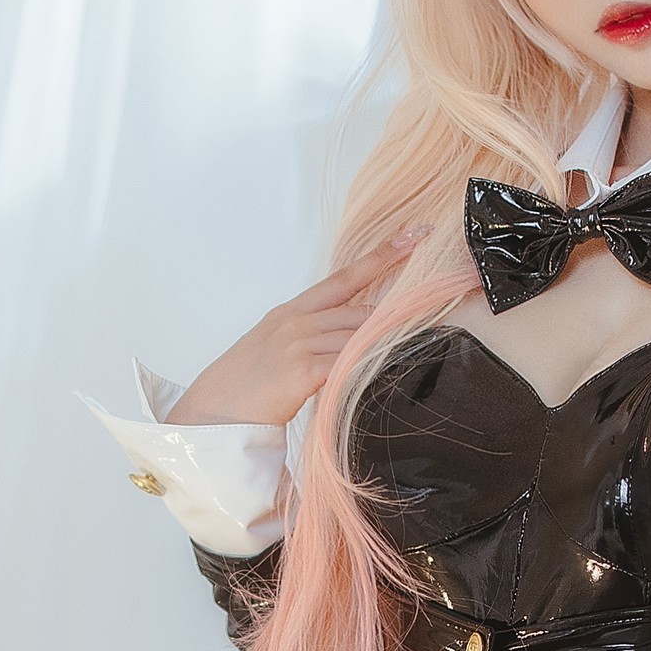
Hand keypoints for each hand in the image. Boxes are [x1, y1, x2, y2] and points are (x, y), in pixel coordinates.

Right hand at [169, 233, 421, 426]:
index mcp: (292, 311)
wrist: (214, 414)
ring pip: (358, 335)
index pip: (345, 277)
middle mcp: (297, 321)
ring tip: (422, 339)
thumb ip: (313, 336)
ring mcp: (298, 344)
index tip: (413, 236)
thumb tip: (352, 338)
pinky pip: (347, 364)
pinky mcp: (301, 371)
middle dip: (398, 310)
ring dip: (389, 341)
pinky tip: (388, 367)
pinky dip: (368, 365)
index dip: (381, 256)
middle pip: (361, 309)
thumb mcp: (277, 347)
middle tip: (436, 303)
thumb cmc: (246, 387)